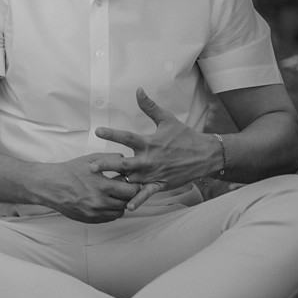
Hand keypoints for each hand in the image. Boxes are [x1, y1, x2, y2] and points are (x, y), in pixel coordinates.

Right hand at [37, 153, 140, 222]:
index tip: (131, 182)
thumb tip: (125, 160)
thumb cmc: (70, 171)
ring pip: (119, 213)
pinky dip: (110, 211)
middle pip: (127, 203)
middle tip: (125, 189)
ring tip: (114, 195)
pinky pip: (109, 218)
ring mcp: (95, 213)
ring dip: (120, 204)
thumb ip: (110, 159)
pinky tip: (105, 201)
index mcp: (103, 186)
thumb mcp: (91, 160)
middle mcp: (100, 202)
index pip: (131, 191)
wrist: (51, 186)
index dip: (134, 186)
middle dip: (129, 196)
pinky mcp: (90, 219)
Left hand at [90, 88, 216, 210]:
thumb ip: (149, 106)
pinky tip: (126, 208)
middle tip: (92, 166)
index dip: (112, 133)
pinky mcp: (160, 184)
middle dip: (107, 165)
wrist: (205, 155)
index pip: (126, 137)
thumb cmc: (184, 136)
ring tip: (101, 188)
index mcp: (148, 142)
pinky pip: (147, 194)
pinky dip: (137, 201)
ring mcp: (154, 174)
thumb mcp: (167, 119)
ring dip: (117, 184)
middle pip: (124, 163)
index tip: (97, 131)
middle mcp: (149, 159)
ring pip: (131, 181)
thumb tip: (138, 89)